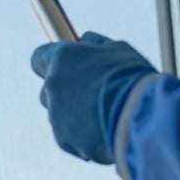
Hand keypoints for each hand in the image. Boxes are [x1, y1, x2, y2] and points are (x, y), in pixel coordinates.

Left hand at [31, 32, 156, 163]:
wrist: (140, 117)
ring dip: (77, 118)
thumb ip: (96, 43)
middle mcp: (52, 85)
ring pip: (60, 117)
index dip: (51, 64)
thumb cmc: (132, 79)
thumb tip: (85, 39)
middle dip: (66, 95)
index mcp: (62, 58)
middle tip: (94, 98)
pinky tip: (107, 134)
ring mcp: (55, 114)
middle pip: (48, 91)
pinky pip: (71, 139)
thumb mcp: (118, 50)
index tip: (66, 70)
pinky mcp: (64, 140)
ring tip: (107, 119)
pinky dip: (84, 139)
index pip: (39, 58)